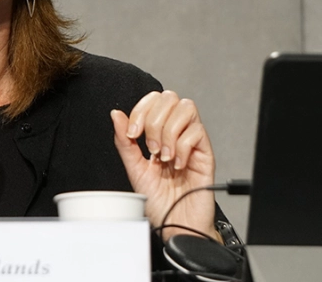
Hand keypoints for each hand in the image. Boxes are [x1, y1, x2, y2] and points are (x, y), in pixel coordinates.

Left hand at [111, 90, 217, 239]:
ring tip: (164, 157)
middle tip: (150, 147)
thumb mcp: (134, 169)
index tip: (132, 133)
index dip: (140, 110)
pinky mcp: (206, 154)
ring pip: (186, 108)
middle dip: (154, 120)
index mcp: (159, 133)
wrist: (173, 225)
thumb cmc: (158, 201)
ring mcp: (192, 142)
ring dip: (169, 132)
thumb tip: (116, 114)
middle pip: (169, 97)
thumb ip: (124, 141)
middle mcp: (176, 133)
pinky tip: (177, 165)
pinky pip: (197, 132)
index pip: (153, 100)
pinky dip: (182, 147)